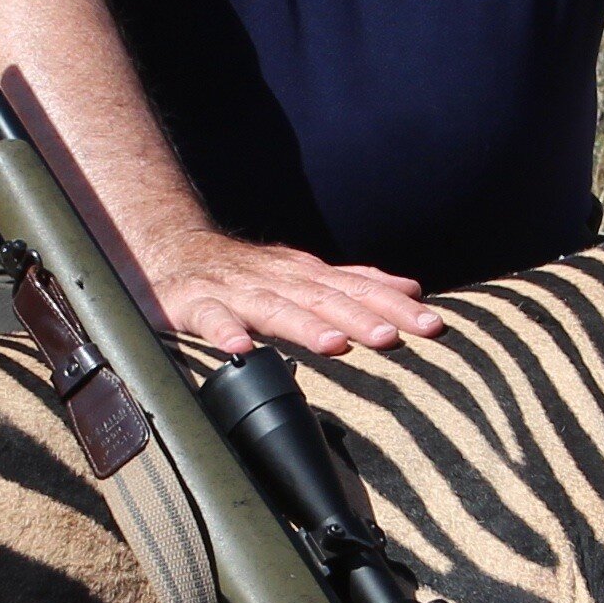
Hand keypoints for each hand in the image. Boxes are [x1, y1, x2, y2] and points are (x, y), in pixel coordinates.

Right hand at [149, 234, 443, 354]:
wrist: (170, 252)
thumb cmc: (245, 274)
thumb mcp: (304, 275)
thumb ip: (355, 284)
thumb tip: (412, 289)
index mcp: (305, 276)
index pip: (358, 289)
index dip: (394, 306)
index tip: (433, 325)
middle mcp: (275, 281)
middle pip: (324, 299)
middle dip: (361, 317)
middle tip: (395, 338)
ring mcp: (234, 292)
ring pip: (274, 308)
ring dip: (305, 326)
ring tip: (335, 345)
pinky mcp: (192, 305)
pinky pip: (210, 319)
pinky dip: (224, 332)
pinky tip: (240, 350)